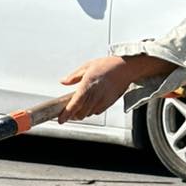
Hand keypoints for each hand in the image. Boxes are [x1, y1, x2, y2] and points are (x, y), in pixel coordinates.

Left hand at [57, 54, 172, 122]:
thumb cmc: (107, 65)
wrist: (124, 68)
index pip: (74, 104)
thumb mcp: (87, 66)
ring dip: (83, 112)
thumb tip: (64, 82)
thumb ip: (74, 76)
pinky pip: (97, 112)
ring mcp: (102, 101)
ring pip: (88, 114)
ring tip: (81, 105)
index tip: (61, 119)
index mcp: (87, 85)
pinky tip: (92, 102)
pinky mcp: (108, 103)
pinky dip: (92, 110)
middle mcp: (95, 95)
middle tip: (70, 111)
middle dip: (74, 115)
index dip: (66, 114)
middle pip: (80, 114)